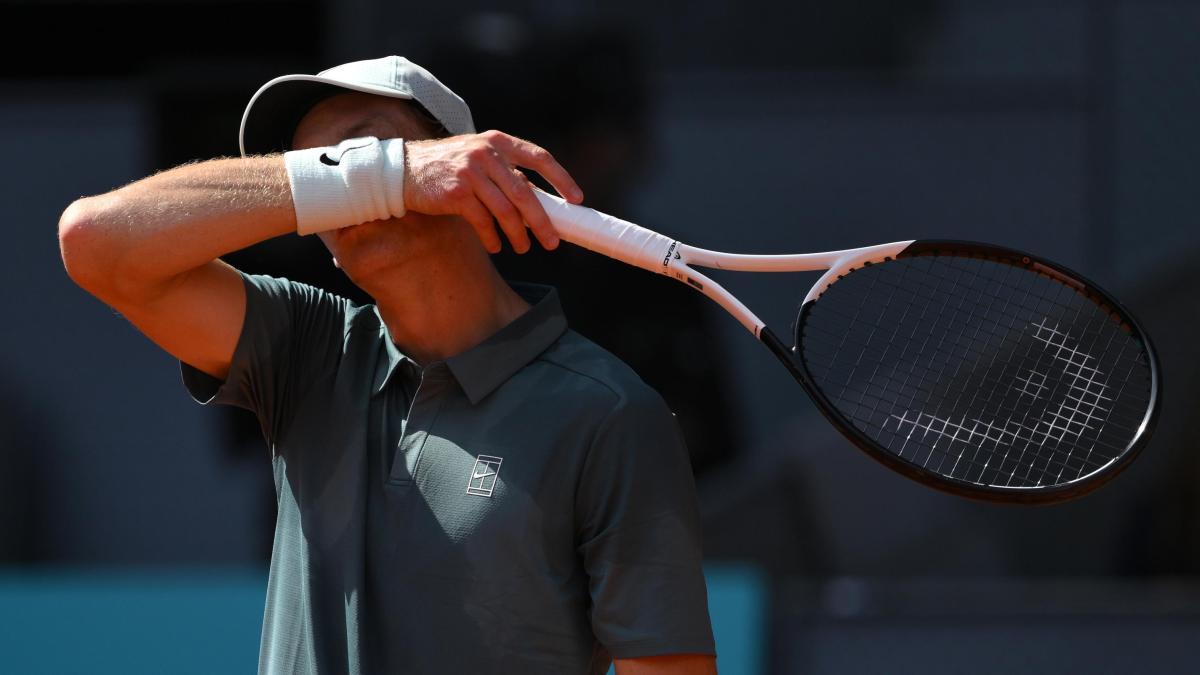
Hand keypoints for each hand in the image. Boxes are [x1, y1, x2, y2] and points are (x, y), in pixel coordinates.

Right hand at [402, 130, 583, 253]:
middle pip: (525, 192)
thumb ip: (506, 173)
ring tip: (523, 248)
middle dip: (542, 221)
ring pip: (506, 210)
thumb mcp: (479, 158)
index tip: (577, 199)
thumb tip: (539, 204)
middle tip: (552, 241)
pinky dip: (492, 237)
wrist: (405, 170)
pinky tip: (496, 246)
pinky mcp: (457, 192)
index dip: (561, 179)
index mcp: (499, 141)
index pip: (540, 158)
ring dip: (518, 234)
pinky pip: (483, 220)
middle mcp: (487, 153)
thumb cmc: (448, 168)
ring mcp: (472, 171)